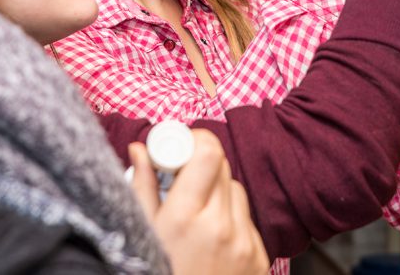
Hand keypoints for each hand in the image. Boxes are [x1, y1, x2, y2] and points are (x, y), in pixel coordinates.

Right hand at [130, 131, 267, 274]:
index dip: (193, 141)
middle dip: (199, 164)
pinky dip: (231, 221)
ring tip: (196, 219)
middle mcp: (220, 227)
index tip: (176, 149)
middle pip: (221, 165)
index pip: (207, 153)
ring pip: (235, 190)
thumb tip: (140, 149)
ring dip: (216, 193)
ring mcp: (244, 243)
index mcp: (185, 218)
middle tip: (180, 180)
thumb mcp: (143, 235)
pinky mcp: (259, 258)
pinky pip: (247, 220)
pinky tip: (212, 241)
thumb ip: (142, 187)